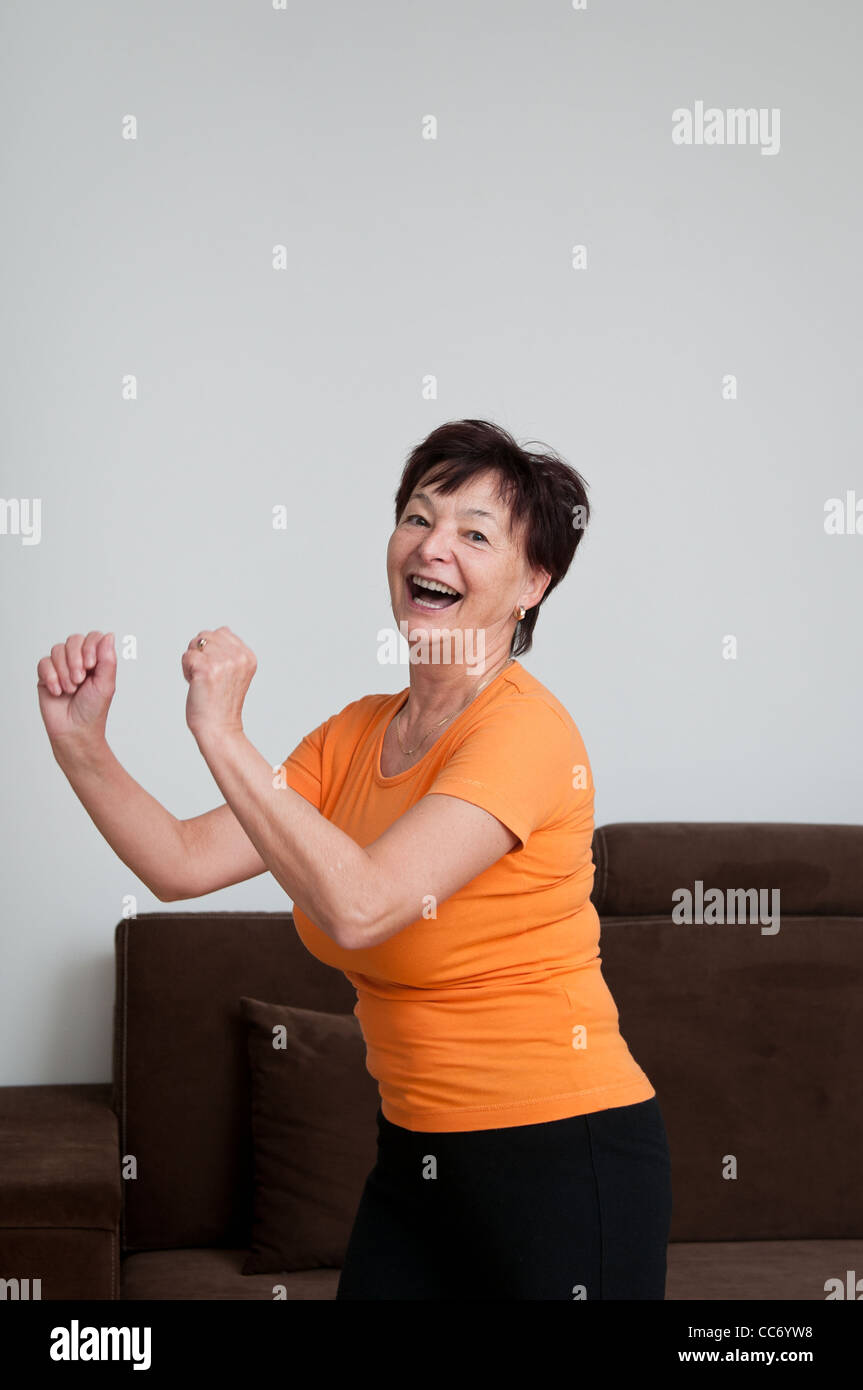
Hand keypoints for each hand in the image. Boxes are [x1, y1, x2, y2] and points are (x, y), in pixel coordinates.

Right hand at [37, 631, 116, 745]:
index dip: (90, 647)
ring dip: (64, 671)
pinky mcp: (46, 675)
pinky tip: (58, 691)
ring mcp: (61, 666)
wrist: (75, 730)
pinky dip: (51, 677)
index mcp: (96, 660)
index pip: (93, 637)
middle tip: (80, 680)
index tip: (92, 665)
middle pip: (74, 640)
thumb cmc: (93, 710)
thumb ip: (107, 659)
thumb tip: (109, 635)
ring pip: (58, 650)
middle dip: (76, 660)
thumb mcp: (106, 684)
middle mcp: (79, 660)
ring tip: (70, 689)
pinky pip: (44, 663)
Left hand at [182, 627, 256, 739]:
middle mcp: (238, 657)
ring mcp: (223, 662)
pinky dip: (186, 670)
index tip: (218, 671)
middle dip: (201, 653)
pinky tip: (195, 684)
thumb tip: (223, 629)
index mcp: (248, 657)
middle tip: (208, 677)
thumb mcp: (236, 673)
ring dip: (193, 661)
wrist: (218, 728)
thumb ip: (232, 650)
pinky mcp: (206, 668)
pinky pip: (187, 656)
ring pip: (195, 644)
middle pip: (206, 636)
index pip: (222, 632)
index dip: (212, 650)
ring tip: (202, 680)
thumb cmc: (222, 703)